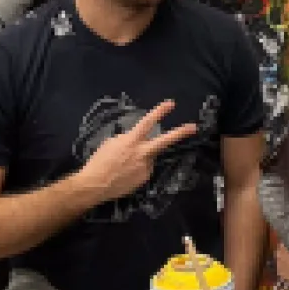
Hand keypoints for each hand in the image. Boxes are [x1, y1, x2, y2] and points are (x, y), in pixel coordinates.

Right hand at [74, 100, 197, 202]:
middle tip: (193, 127)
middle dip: (180, 133)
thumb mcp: (111, 143)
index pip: (147, 122)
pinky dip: (138, 169)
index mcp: (131, 141)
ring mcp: (145, 168)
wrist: (95, 185)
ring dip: (142, 158)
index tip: (171, 104)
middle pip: (165, 141)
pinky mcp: (145, 179)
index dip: (160, 111)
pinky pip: (145, 169)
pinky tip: (126, 173)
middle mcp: (142, 154)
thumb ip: (127, 139)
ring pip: (150, 157)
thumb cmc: (99, 161)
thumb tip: (135, 139)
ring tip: (124, 165)